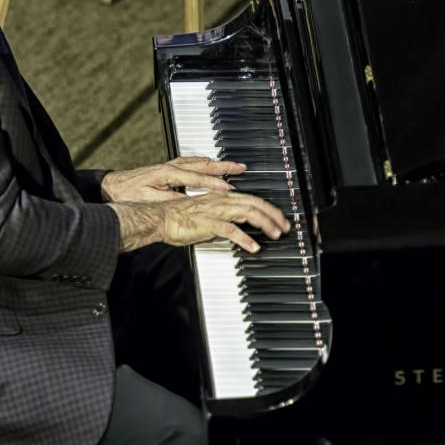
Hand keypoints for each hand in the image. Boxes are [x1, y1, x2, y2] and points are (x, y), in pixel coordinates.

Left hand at [101, 156, 243, 202]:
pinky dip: (205, 163)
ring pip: (199, 161)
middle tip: (241, 167)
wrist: (113, 185)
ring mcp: (171, 165)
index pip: (197, 178)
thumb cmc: (128, 194)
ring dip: (217, 164)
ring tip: (232, 166)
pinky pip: (193, 162)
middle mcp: (172, 166)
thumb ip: (171, 201)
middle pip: (203, 164)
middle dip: (223, 166)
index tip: (229, 188)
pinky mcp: (168, 167)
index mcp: (168, 173)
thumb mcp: (150, 200)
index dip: (214, 183)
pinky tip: (210, 165)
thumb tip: (190, 203)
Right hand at [109, 191, 289, 253]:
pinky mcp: (208, 223)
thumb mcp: (203, 217)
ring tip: (276, 234)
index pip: (250, 198)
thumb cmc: (176, 218)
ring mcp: (215, 211)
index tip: (278, 217)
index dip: (267, 207)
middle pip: (254, 203)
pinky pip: (231, 230)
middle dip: (273, 214)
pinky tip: (253, 247)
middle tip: (285, 226)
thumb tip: (230, 229)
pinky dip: (245, 239)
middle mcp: (220, 201)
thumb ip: (218, 220)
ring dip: (265, 223)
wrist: (159, 218)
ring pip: (247, 213)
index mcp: (220, 197)